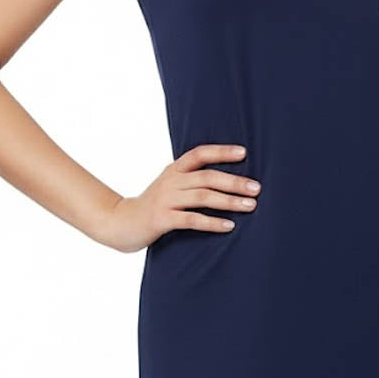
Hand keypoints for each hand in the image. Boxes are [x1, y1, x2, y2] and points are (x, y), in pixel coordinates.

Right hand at [95, 143, 260, 252]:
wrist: (120, 222)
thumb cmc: (153, 205)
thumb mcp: (170, 186)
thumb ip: (191, 180)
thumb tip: (227, 180)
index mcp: (174, 170)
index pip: (199, 154)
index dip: (222, 151)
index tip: (244, 153)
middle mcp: (171, 181)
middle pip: (207, 177)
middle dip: (234, 182)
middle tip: (257, 188)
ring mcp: (165, 200)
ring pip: (203, 197)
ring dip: (229, 201)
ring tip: (250, 206)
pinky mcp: (162, 219)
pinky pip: (191, 220)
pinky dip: (212, 222)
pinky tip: (229, 226)